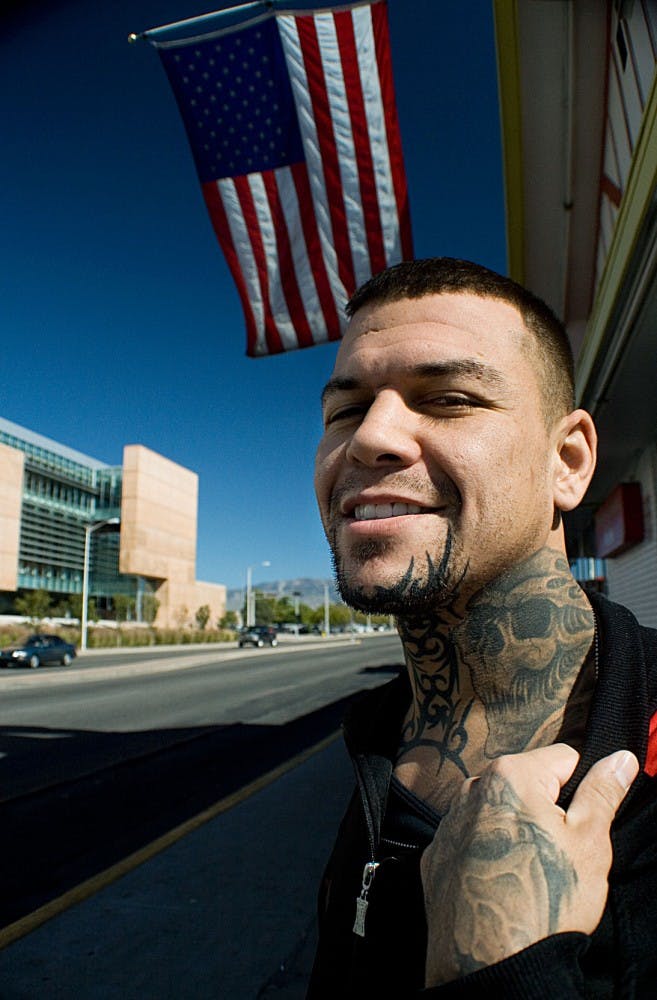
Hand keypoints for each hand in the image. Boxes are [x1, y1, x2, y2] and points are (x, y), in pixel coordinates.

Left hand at [421, 744, 638, 985]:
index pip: (563, 759)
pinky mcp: (435, 854)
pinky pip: (470, 840)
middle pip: (526, 784)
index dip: (581, 791)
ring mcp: (448, 821)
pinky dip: (486, 853)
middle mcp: (471, 788)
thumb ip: (602, 792)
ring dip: (513, 829)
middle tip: (556, 854)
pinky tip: (501, 882)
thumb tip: (620, 758)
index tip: (579, 824)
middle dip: (544, 810)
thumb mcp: (589, 841)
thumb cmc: (546, 896)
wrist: (491, 960)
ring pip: (496, 811)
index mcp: (511, 774)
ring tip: (528, 872)